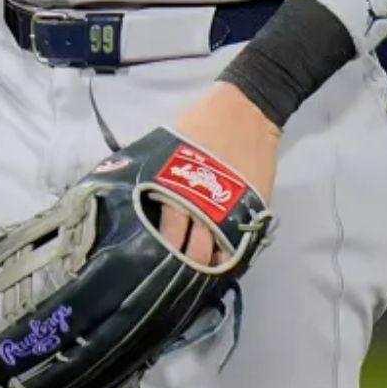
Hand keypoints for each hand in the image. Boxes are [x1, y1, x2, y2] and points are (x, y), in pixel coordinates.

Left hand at [159, 81, 279, 265]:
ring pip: (216, 251)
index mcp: (175, 187)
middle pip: (191, 249)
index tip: (148, 263)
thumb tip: (134, 200)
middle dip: (180, 266)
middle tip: (169, 277)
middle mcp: (203, 203)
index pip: (166, 232)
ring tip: (193, 276)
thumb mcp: (165, 148)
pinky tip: (219, 263)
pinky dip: (229, 254)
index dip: (159, 252)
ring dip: (205, 266)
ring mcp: (231, 208)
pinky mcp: (252, 207)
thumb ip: (154, 177)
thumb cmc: (199, 124)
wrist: (245, 111)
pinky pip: (239, 241)